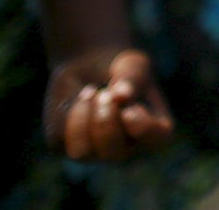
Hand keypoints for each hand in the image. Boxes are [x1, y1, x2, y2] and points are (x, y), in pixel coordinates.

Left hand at [44, 48, 173, 160]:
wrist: (91, 65)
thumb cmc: (122, 67)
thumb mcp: (133, 64)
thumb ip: (132, 78)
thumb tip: (121, 95)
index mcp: (154, 131)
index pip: (156, 141)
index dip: (142, 129)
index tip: (130, 109)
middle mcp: (125, 149)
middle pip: (115, 154)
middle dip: (106, 123)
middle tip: (105, 94)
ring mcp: (94, 152)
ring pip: (82, 153)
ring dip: (84, 121)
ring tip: (92, 92)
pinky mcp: (66, 146)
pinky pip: (61, 140)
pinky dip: (72, 113)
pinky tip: (83, 96)